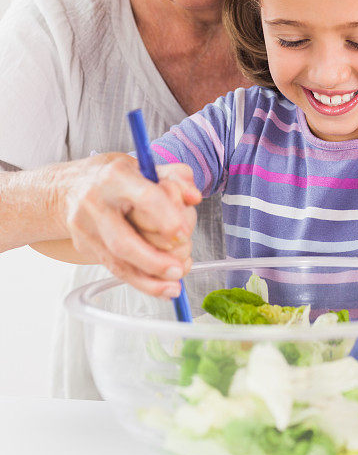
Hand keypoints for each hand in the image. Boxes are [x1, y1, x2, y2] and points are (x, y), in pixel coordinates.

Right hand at [56, 153, 200, 297]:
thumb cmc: (112, 175)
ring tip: (173, 287)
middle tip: (178, 269)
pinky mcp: (85, 247)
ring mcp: (86, 228)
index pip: (144, 198)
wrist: (67, 187)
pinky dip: (140, 282)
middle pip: (124, 241)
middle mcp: (96, 203)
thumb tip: (194, 197)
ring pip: (117, 262)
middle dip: (154, 260)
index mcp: (115, 177)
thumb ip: (174, 177)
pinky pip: (114, 269)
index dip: (167, 218)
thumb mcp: (143, 165)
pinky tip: (160, 288)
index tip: (184, 233)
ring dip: (148, 280)